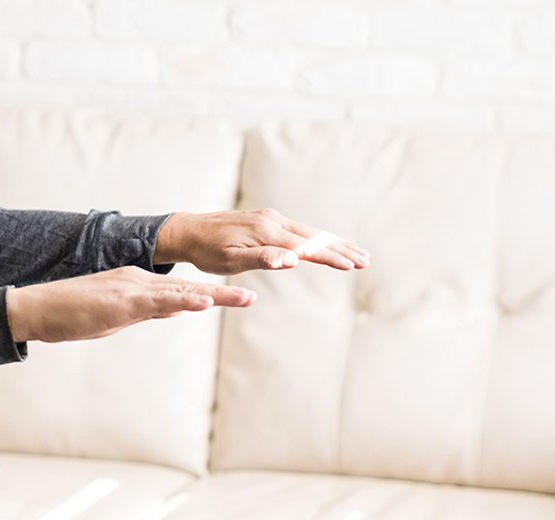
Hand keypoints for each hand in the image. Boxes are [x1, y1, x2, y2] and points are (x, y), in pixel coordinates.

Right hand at [5, 266, 254, 343]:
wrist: (37, 307)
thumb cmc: (70, 314)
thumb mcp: (115, 316)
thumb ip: (145, 312)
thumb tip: (174, 311)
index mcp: (138, 285)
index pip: (180, 291)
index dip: (210, 294)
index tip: (236, 296)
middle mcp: (139, 281)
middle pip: (189, 288)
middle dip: (222, 294)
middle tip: (251, 296)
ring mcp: (132, 289)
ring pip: (181, 293)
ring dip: (215, 296)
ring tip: (244, 298)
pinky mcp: (122, 302)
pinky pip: (158, 302)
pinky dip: (183, 302)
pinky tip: (203, 304)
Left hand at [154, 208, 369, 274]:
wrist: (188, 231)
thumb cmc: (207, 252)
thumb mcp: (231, 261)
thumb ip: (263, 259)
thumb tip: (293, 260)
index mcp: (268, 232)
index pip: (308, 246)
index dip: (332, 256)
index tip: (353, 265)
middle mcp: (273, 221)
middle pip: (315, 236)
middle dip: (341, 248)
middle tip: (365, 260)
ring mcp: (271, 218)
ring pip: (309, 232)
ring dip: (332, 243)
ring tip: (353, 253)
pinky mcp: (266, 220)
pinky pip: (298, 230)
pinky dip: (316, 238)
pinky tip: (323, 244)